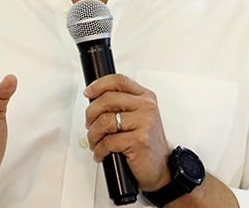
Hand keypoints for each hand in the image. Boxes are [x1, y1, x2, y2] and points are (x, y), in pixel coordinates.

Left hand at [83, 74, 171, 191]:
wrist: (160, 167)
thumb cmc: (146, 142)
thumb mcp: (138, 117)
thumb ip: (122, 104)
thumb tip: (94, 100)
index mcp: (146, 97)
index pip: (119, 81)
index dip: (99, 85)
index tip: (88, 93)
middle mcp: (147, 107)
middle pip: (107, 99)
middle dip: (91, 114)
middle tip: (89, 124)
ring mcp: (144, 122)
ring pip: (105, 121)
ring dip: (93, 135)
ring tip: (95, 142)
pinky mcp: (139, 140)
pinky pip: (108, 142)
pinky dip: (99, 150)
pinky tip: (101, 153)